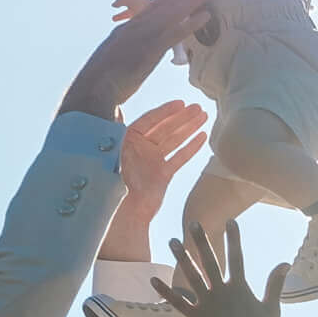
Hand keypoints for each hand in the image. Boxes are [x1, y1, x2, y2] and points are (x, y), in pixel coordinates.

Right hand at [58, 0, 210, 120]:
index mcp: (123, 33)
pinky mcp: (151, 49)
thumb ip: (118, 57)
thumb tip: (124, 60)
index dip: (164, 2)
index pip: (146, 13)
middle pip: (160, 7)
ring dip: (189, 2)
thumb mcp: (108, 65)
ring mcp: (142, 38)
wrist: (92, 89)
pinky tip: (205, 16)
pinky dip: (191, 24)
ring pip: (170, 15)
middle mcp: (133, 29)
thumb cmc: (97, 85)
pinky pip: (175, 33)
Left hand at [116, 99, 208, 219]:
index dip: (165, 111)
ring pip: (174, 140)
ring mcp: (153, 160)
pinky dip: (191, 147)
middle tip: (198, 107)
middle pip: (165, 128)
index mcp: (128, 140)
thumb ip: (117, 130)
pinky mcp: (163, 174)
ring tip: (204, 116)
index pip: (149, 121)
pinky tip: (202, 137)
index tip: (180, 103)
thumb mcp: (113, 154)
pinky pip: (179, 157)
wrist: (125, 214)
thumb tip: (117, 109)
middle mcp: (140, 148)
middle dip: (182, 117)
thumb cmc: (114, 183)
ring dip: (189, 128)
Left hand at [158, 217, 283, 316]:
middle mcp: (221, 292)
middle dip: (201, 241)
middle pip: (210, 261)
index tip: (230, 221)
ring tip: (173, 241)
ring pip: (191, 276)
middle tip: (194, 223)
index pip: (237, 258)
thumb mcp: (271, 309)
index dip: (234, 239)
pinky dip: (165, 290)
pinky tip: (153, 279)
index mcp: (239, 288)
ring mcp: (207, 304)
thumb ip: (274, 284)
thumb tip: (285, 263)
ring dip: (181, 257)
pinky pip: (177, 302)